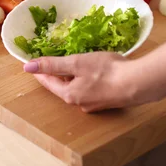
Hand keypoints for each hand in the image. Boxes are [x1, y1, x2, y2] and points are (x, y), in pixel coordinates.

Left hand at [23, 52, 151, 112]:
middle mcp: (80, 103)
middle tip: (52, 61)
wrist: (138, 83)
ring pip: (78, 88)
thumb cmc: (106, 71)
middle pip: (63, 87)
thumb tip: (27, 66)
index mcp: (69, 94)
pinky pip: (91, 89)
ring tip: (73, 64)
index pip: (48, 83)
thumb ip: (53, 64)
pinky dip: (87, 79)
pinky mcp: (108, 100)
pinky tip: (93, 71)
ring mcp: (95, 104)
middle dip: (57, 74)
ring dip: (73, 77)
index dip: (40, 72)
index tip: (33, 63)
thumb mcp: (76, 63)